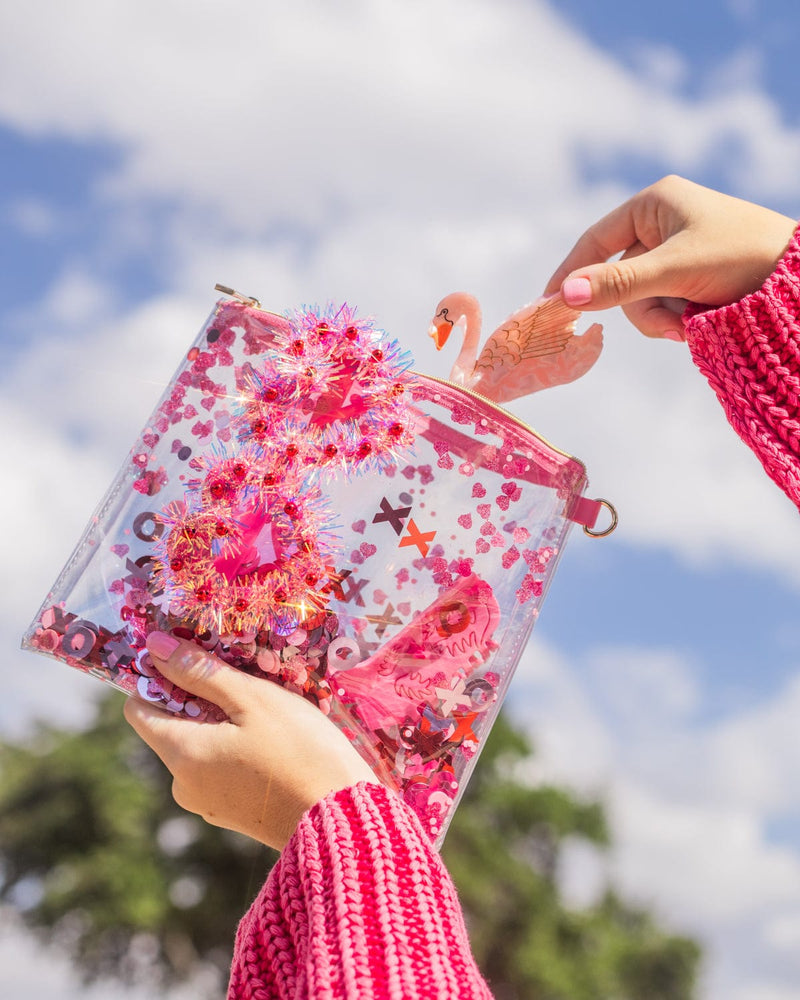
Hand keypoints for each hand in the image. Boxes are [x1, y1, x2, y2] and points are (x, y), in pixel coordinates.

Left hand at [124, 632, 377, 850]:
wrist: (342, 818)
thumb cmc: (299, 750)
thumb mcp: (252, 699)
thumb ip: (200, 672)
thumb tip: (153, 645)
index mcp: (181, 755)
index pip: (138, 709)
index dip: (158, 679)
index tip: (192, 660)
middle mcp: (183, 785)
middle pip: (173, 727)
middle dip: (200, 700)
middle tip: (246, 682)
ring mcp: (208, 804)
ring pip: (201, 747)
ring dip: (224, 724)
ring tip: (269, 712)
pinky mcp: (234, 815)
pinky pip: (221, 770)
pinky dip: (238, 749)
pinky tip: (276, 742)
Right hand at [544, 175, 796, 339]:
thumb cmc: (743, 257)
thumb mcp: (674, 270)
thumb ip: (617, 285)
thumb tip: (562, 296)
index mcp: (654, 204)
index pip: (595, 240)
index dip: (572, 273)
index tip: (550, 305)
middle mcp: (662, 224)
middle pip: (618, 279)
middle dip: (642, 307)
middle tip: (670, 325)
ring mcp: (676, 252)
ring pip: (639, 298)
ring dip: (661, 318)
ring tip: (692, 324)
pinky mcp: (691, 276)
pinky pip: (662, 305)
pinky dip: (675, 319)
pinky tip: (699, 321)